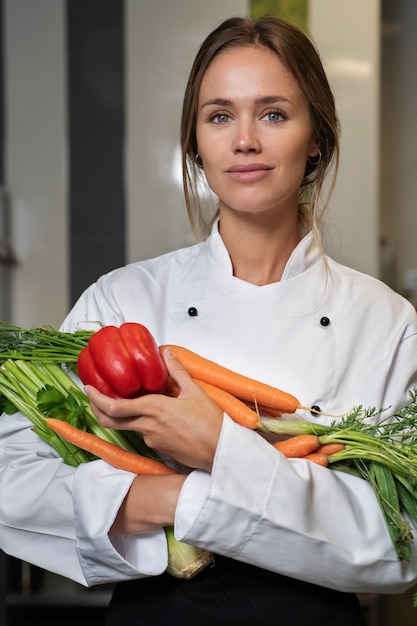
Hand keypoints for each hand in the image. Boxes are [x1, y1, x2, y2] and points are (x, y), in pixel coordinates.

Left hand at [84, 348, 223, 471]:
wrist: (220, 453)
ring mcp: (151, 440)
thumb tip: (166, 354)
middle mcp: (148, 426)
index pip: (114, 407)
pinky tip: (148, 414)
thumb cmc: (211, 423)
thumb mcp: (195, 392)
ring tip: (121, 400)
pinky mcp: (158, 448)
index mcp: (154, 409)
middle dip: (97, 408)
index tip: (89, 388)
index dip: (97, 398)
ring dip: (119, 415)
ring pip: (127, 426)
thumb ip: (177, 371)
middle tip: (92, 396)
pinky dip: (139, 422)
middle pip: (111, 421)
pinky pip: (143, 433)